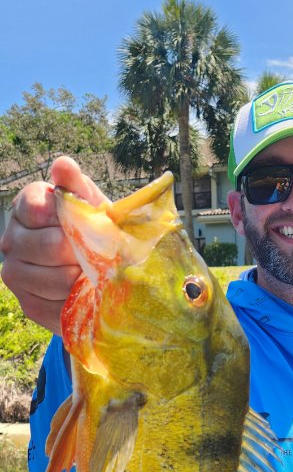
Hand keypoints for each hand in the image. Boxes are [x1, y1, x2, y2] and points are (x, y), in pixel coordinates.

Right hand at [0, 156, 107, 334]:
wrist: (101, 270)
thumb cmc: (94, 229)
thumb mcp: (91, 204)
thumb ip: (76, 185)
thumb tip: (63, 165)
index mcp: (25, 207)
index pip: (37, 209)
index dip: (66, 218)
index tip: (84, 221)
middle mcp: (12, 239)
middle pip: (49, 246)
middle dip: (80, 251)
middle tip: (95, 253)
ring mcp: (15, 273)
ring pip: (55, 279)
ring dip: (81, 278)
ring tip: (91, 273)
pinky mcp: (28, 303)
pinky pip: (56, 306)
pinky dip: (77, 302)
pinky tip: (84, 293)